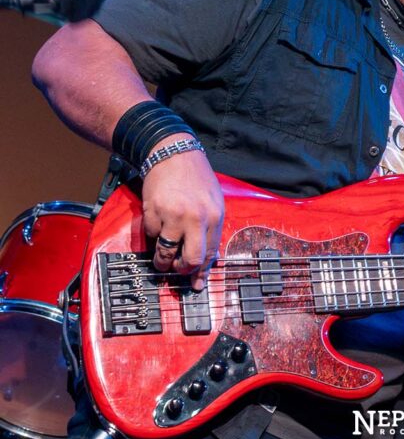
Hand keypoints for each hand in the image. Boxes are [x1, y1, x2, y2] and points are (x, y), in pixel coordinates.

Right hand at [141, 136, 223, 289]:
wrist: (172, 154)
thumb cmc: (195, 178)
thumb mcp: (213, 201)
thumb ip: (210, 228)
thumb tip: (205, 258)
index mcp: (215, 216)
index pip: (210, 253)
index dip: (201, 272)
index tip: (196, 284)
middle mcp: (196, 218)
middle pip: (191, 259)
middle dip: (182, 271)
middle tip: (177, 269)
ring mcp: (173, 215)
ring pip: (166, 253)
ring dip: (162, 261)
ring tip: (162, 258)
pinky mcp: (153, 212)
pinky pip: (151, 236)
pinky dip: (153, 236)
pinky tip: (157, 227)